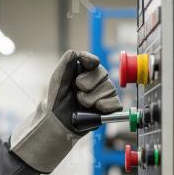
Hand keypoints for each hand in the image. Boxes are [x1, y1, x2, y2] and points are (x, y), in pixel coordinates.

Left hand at [10, 50, 121, 172]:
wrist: (59, 122)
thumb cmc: (57, 101)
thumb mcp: (58, 81)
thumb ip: (64, 66)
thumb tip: (73, 52)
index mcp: (84, 71)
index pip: (92, 61)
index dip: (90, 60)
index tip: (86, 63)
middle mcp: (96, 80)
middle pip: (102, 73)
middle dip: (88, 83)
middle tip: (78, 92)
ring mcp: (104, 94)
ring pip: (109, 88)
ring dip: (93, 97)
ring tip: (82, 104)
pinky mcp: (109, 107)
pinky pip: (116, 103)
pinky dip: (106, 105)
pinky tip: (97, 108)